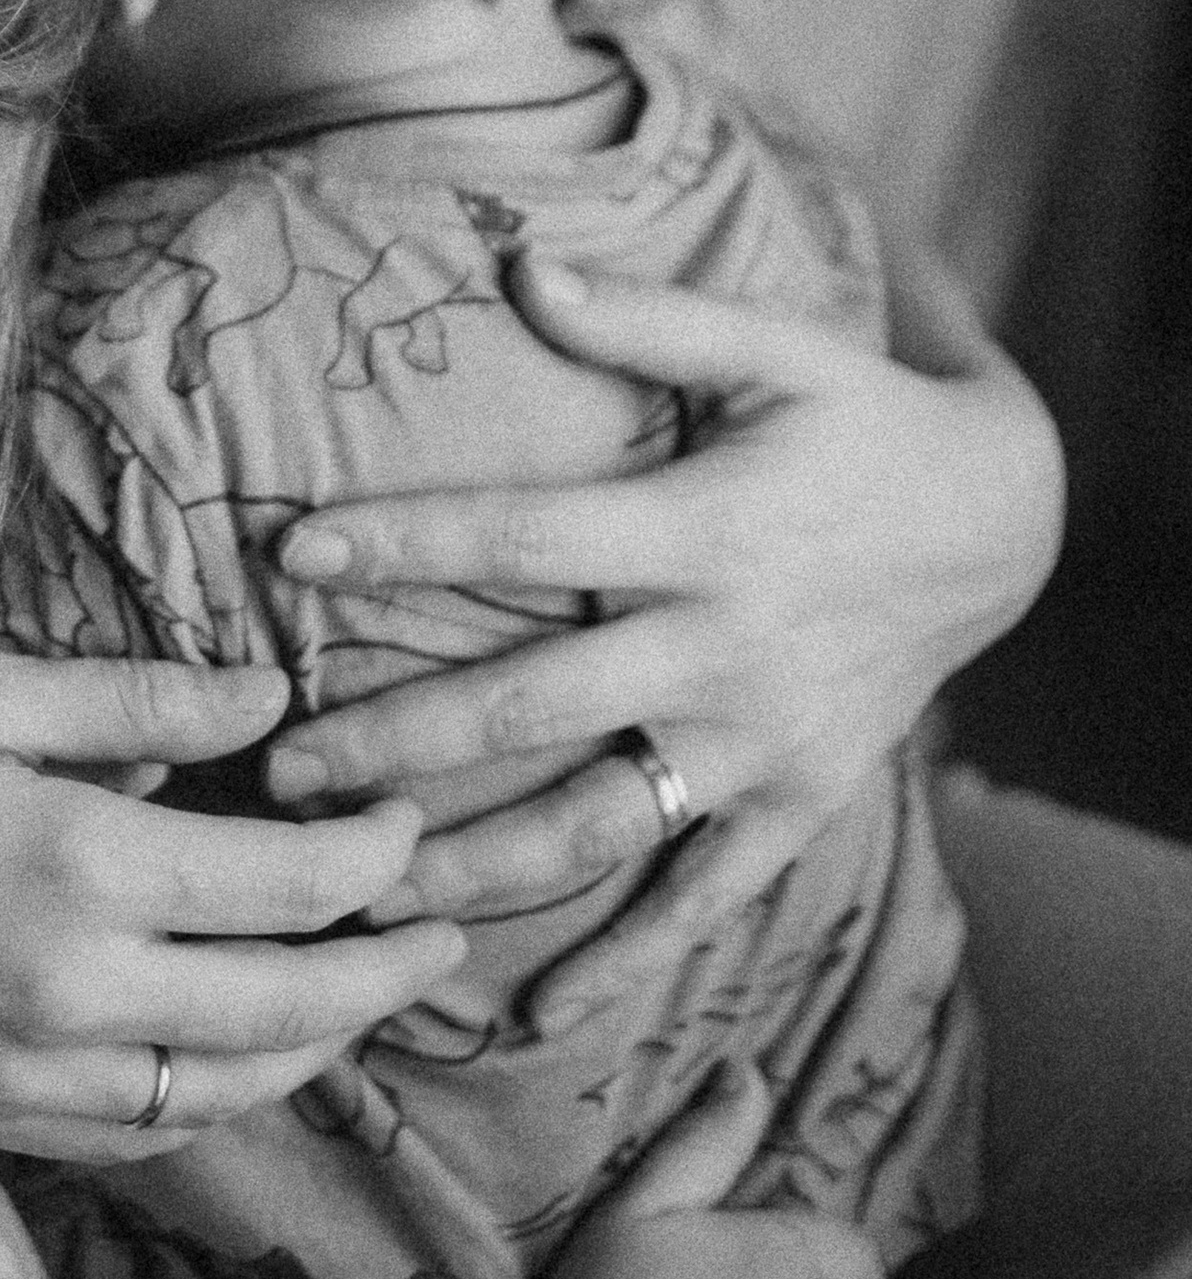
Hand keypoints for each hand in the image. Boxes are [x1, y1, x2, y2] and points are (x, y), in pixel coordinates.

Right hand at [0, 650, 464, 1155]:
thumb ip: (132, 699)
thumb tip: (268, 699)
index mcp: (80, 866)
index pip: (290, 882)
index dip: (375, 855)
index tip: (408, 821)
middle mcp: (77, 993)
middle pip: (289, 1005)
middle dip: (388, 970)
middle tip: (445, 931)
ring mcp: (33, 1077)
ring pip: (231, 1090)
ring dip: (320, 1048)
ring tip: (366, 998)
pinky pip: (145, 1135)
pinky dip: (218, 1099)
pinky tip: (239, 1057)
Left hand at [264, 245, 1063, 1023]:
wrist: (1001, 523)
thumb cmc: (857, 420)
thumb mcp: (773, 346)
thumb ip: (646, 317)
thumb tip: (520, 265)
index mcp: (701, 528)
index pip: (520, 535)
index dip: (402, 544)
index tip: (289, 553)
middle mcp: (724, 649)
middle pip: (529, 705)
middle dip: (394, 742)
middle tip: (276, 769)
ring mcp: (761, 743)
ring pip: (595, 823)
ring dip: (472, 864)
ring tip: (358, 885)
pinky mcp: (795, 803)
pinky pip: (700, 900)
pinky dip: (623, 962)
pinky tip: (535, 1013)